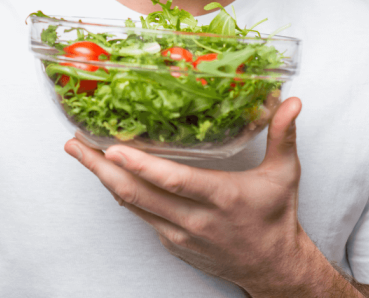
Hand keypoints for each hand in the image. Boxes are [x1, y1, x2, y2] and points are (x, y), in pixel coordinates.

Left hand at [66, 98, 323, 295]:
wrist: (272, 267)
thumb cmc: (276, 217)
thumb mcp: (284, 174)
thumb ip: (283, 135)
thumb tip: (291, 100)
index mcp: (221, 198)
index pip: (174, 182)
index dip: (142, 167)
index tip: (113, 149)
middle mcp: (195, 219)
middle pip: (138, 194)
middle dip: (101, 168)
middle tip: (76, 143)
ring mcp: (179, 234)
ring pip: (131, 205)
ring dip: (102, 178)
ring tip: (79, 151)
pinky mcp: (171, 242)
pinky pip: (139, 214)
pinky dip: (119, 192)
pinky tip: (105, 172)